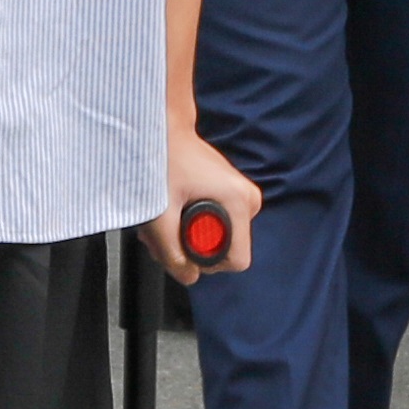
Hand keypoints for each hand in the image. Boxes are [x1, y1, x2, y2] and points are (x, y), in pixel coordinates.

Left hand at [156, 131, 259, 281]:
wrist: (165, 130)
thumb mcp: (160, 213)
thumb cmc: (162, 161)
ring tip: (163, 221)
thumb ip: (171, 252)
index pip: (237, 260)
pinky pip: (218, 224)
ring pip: (220, 238)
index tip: (181, 245)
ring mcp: (242, 196)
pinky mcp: (232, 194)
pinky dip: (192, 224)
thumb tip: (188, 278)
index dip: (207, 264)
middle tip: (163, 234)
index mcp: (238, 202)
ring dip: (188, 238)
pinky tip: (172, 213)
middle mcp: (248, 200)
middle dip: (193, 250)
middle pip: (227, 251)